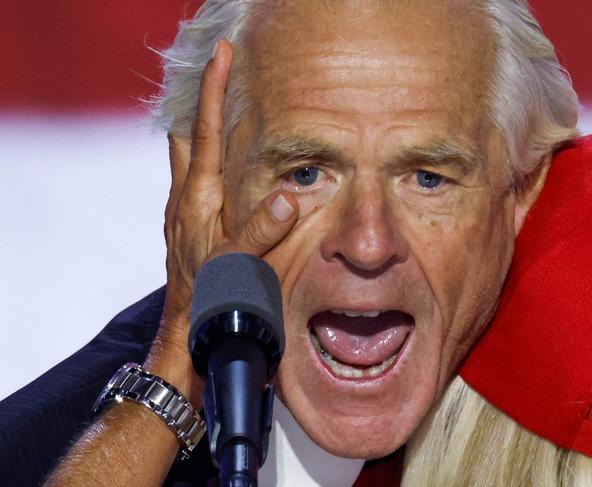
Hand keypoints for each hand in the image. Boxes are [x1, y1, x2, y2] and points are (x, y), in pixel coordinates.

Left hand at [146, 40, 298, 403]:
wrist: (188, 329)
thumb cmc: (212, 298)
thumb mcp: (239, 266)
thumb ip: (260, 231)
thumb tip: (287, 197)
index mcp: (199, 197)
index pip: (207, 131)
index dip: (215, 90)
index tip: (223, 55)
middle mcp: (187, 197)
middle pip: (190, 135)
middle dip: (203, 105)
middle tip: (223, 79)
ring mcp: (184, 210)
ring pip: (188, 156)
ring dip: (202, 131)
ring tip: (224, 113)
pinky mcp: (188, 224)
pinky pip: (194, 178)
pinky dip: (206, 160)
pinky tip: (225, 168)